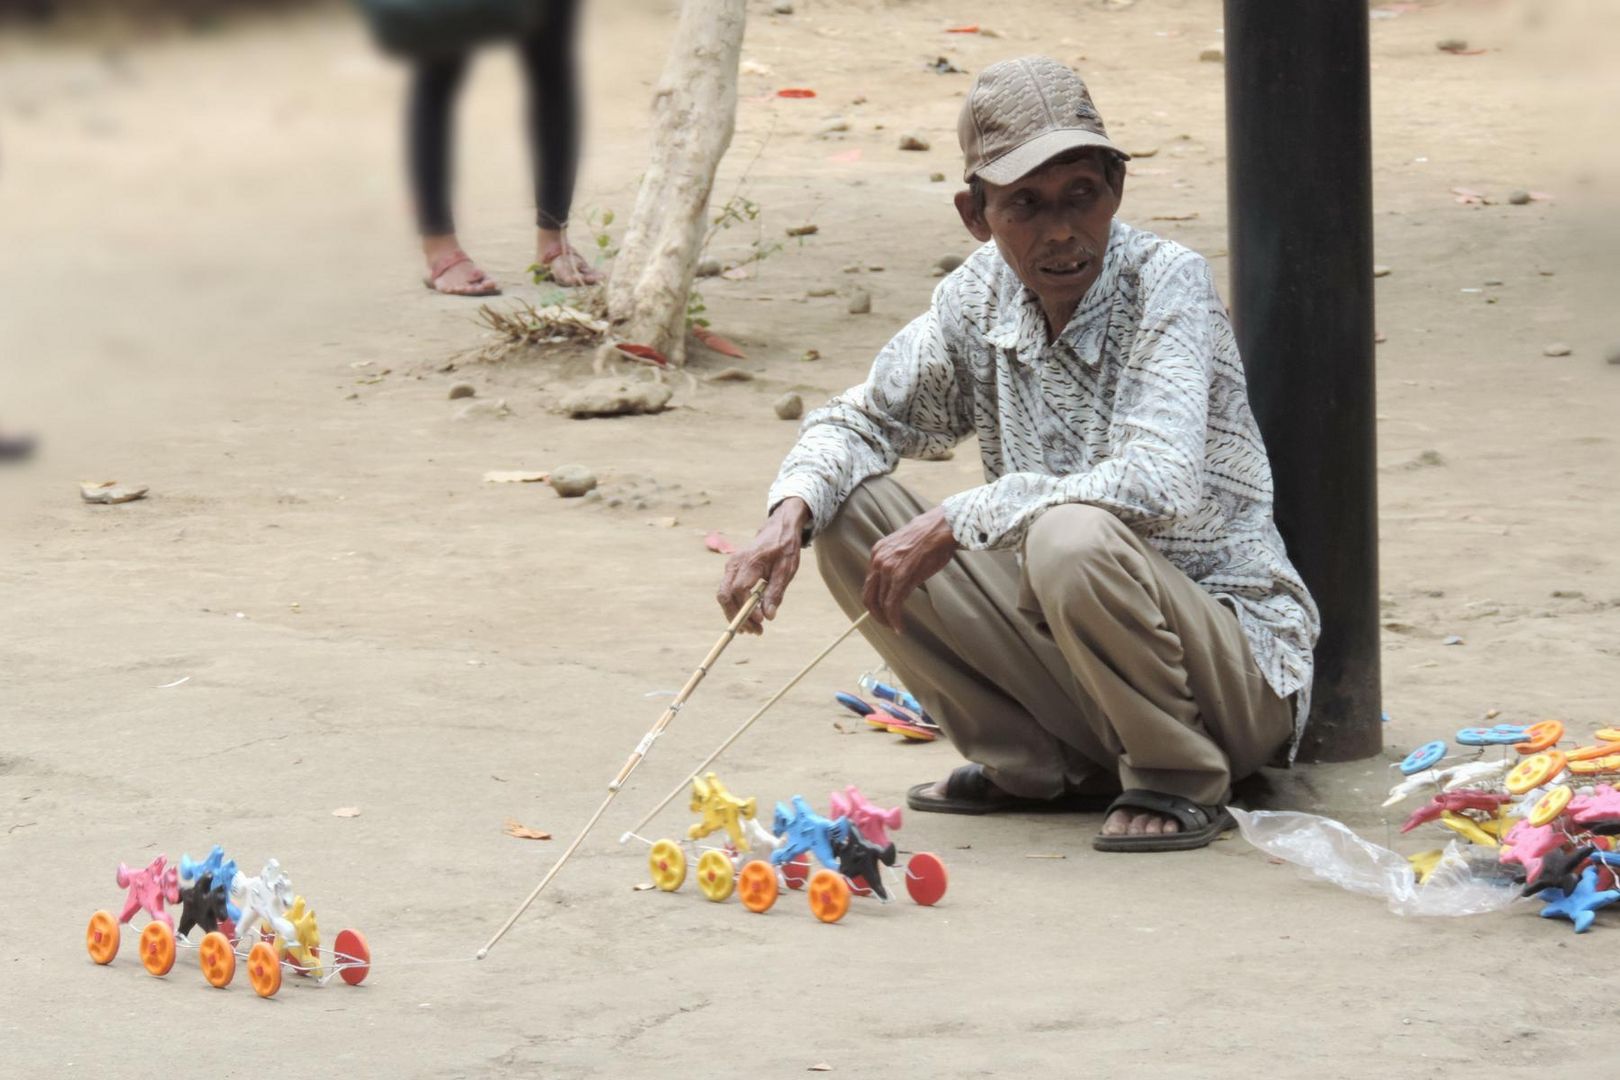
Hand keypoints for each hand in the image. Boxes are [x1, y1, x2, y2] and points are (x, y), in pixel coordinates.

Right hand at [718, 497, 809, 634]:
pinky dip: (736, 607)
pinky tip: (749, 617)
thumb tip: (768, 616)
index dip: (747, 608)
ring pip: (724, 596)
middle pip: (725, 596)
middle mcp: (734, 565)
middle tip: (755, 631)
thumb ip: (775, 593)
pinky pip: (728, 592)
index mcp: (750, 562)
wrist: (778, 530)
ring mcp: (730, 567)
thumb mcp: (786, 570)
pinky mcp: (731, 571)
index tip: (761, 621)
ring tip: (753, 629)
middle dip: (737, 617)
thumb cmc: (784, 549)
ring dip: (736, 615)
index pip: (740, 590)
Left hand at [862, 505, 957, 632]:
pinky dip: (894, 619)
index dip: (874, 599)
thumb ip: (896, 562)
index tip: (882, 609)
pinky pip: (892, 605)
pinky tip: (900, 628)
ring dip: (887, 619)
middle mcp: (878, 560)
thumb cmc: (930, 537)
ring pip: (880, 602)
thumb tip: (898, 579)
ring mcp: (887, 569)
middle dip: (876, 613)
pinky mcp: (899, 578)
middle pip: (869, 595)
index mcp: (877, 552)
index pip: (869, 583)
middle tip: (885, 623)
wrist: (941, 528)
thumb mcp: (905, 547)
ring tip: (895, 627)